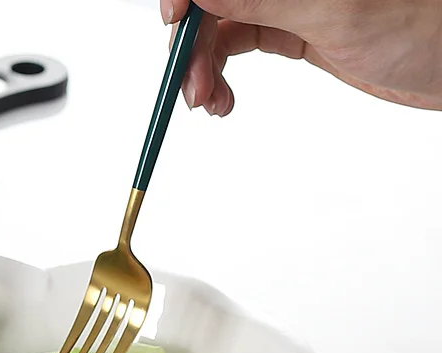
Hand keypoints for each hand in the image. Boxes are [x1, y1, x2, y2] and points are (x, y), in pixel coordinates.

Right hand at [160, 0, 441, 115]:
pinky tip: (223, 99)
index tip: (174, 21)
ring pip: (220, 24)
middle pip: (212, 0)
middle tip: (191, 89)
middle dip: (192, 43)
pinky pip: (239, 44)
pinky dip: (220, 74)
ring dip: (202, 67)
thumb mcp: (336, 13)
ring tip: (210, 104)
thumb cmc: (424, 27)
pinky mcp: (292, 28)